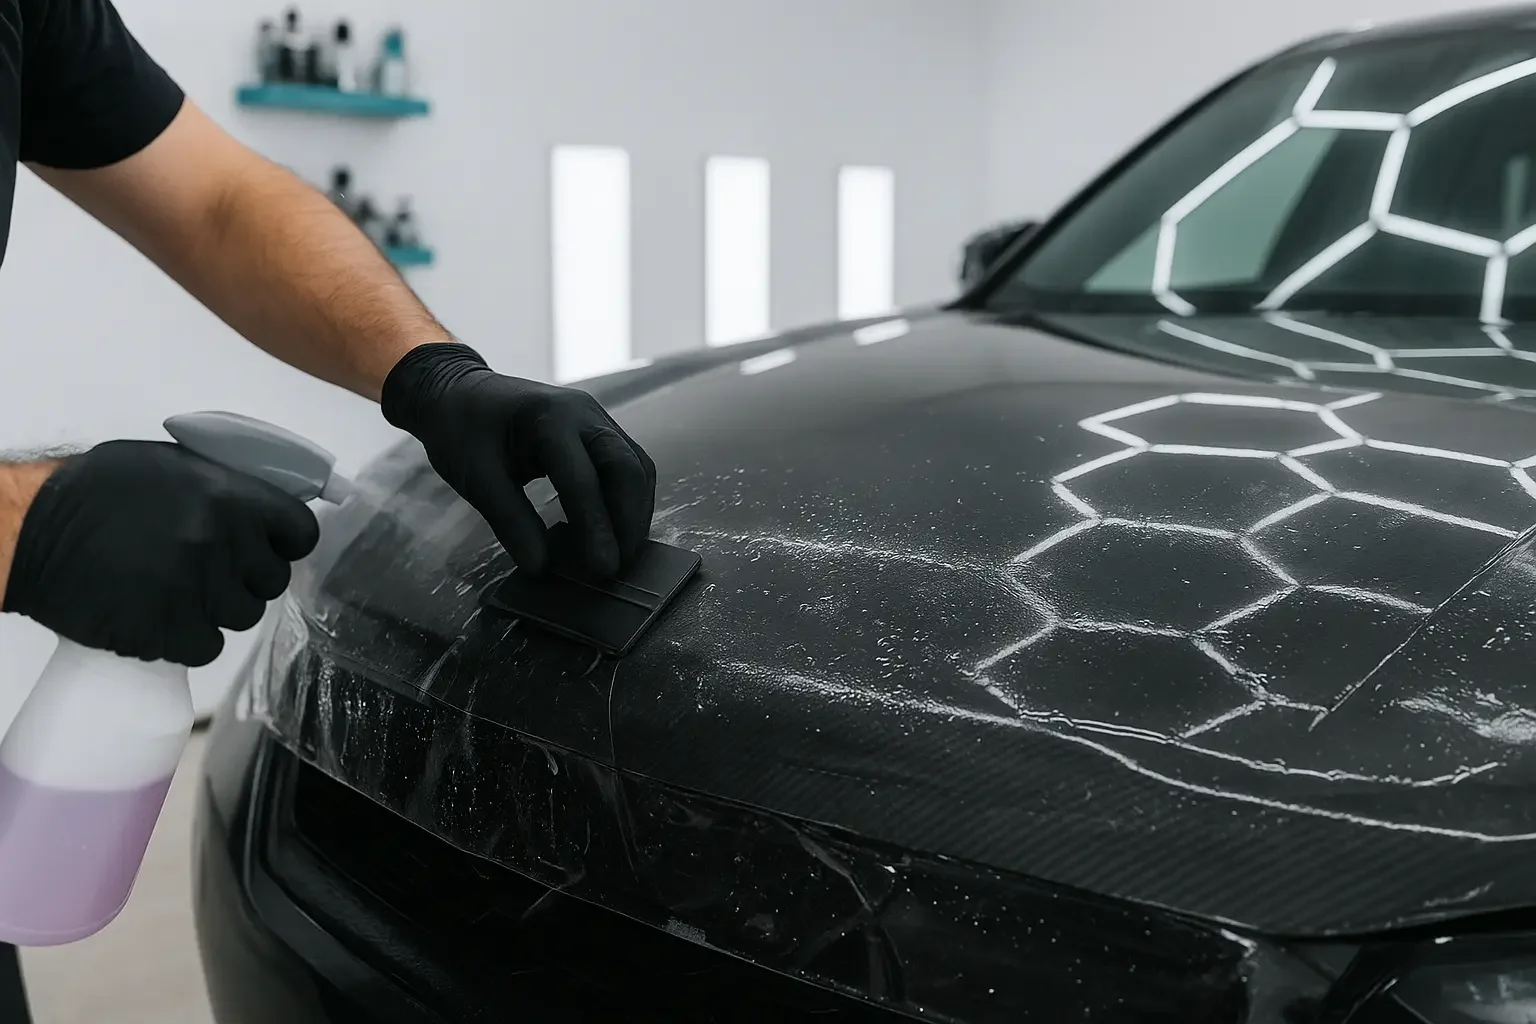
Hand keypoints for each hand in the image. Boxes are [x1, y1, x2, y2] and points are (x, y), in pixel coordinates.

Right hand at [1, 441, 319, 665]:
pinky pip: (206, 646)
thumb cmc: (94, 492)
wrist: (29, 533)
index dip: (285, 542)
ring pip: (242, 616)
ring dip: (215, 609)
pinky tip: (158, 615)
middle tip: (206, 570)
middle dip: (245, 578)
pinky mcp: (167, 630)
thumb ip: (225, 489)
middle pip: (272, 580)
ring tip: (174, 590)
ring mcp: (196, 588)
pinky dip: (186, 638)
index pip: (300, 532)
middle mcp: (220, 541)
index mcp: (228, 496)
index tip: (268, 547)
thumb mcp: (170, 467)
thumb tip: (264, 511)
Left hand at [381, 342, 655, 576]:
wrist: (460, 392)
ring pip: (636, 467)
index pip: (583, 478)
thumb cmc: (461, 430)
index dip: (596, 526)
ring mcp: (597, 418)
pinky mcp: (600, 430)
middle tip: (618, 567)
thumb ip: (511, 521)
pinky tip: (617, 529)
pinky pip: (629, 465)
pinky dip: (629, 500)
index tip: (602, 569)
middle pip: (627, 468)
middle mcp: (584, 413)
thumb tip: (540, 567)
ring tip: (622, 555)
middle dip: (628, 522)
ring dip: (634, 513)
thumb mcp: (477, 478)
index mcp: (549, 417)